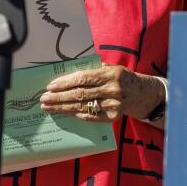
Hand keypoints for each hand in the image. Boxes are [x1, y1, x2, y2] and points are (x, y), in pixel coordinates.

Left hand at [40, 64, 163, 121]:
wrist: (142, 93)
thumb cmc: (122, 78)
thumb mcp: (112, 68)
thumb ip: (94, 70)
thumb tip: (68, 74)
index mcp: (112, 74)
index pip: (83, 79)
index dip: (65, 82)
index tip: (51, 85)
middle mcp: (113, 90)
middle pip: (79, 94)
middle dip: (59, 96)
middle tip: (44, 98)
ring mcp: (113, 105)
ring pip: (81, 106)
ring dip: (62, 107)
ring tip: (48, 106)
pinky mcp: (112, 117)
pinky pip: (89, 116)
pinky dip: (74, 114)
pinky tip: (63, 112)